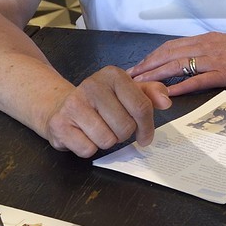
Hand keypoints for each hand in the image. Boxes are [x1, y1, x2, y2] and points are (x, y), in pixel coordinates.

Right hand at [39, 66, 170, 157]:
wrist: (61, 106)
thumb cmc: (101, 102)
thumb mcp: (127, 92)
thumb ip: (150, 94)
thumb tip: (166, 101)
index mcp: (113, 75)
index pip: (142, 106)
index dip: (147, 127)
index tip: (145, 137)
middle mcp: (92, 85)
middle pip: (125, 127)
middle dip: (123, 134)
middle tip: (114, 127)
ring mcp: (73, 104)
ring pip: (107, 140)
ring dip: (106, 141)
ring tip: (98, 129)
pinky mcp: (59, 124)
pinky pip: (88, 149)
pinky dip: (89, 148)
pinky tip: (84, 135)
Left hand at [127, 31, 225, 95]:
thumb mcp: (222, 43)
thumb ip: (204, 50)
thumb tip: (185, 58)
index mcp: (203, 39)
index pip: (170, 46)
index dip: (151, 56)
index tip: (137, 65)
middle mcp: (205, 46)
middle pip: (168, 54)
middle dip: (146, 66)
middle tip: (130, 77)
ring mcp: (214, 59)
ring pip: (178, 65)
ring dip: (156, 75)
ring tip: (141, 84)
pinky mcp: (224, 73)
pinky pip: (198, 79)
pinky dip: (181, 85)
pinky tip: (169, 92)